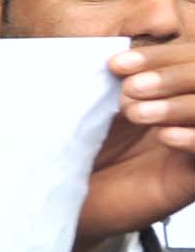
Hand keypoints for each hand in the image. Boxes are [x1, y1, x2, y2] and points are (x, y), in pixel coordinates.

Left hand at [72, 35, 194, 251]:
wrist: (70, 200)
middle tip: (129, 89)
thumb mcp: (96, 108)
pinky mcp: (192, 178)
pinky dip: (193, 139)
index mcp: (174, 88)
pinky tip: (165, 137)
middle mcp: (189, 112)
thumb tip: (111, 51)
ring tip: (135, 113)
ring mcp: (193, 146)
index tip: (116, 64)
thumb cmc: (82, 150)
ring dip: (179, 105)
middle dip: (171, 76)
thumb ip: (112, 80)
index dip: (159, 57)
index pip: (188, 58)